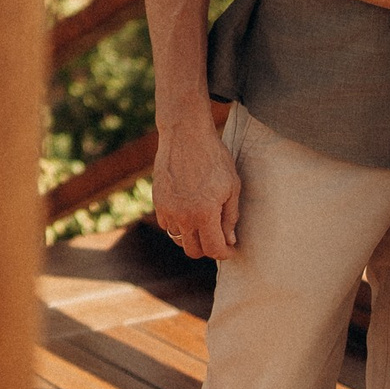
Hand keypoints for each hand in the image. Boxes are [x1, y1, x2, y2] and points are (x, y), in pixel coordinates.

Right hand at [153, 118, 239, 259]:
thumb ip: (230, 217)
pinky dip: (178, 225)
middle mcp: (183, 216)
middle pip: (194, 251)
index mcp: (205, 214)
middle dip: (208, 249)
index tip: (231, 249)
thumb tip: (230, 240)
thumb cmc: (214, 158)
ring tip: (203, 225)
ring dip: (192, 238)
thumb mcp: (231, 186)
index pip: (214, 249)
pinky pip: (167, 225)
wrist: (185, 135)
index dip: (225, 253)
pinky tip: (188, 213)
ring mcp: (167, 209)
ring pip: (179, 239)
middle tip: (218, 239)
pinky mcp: (157, 201)